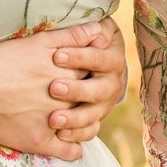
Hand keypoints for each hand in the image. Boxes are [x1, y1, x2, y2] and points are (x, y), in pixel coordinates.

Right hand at [0, 20, 120, 160]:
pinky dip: (74, 149)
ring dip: (86, 123)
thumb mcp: (39, 41)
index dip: (91, 75)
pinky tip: (71, 142)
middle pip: (91, 100)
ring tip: (78, 119)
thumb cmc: (3, 60)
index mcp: (68, 73)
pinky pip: (69, 151)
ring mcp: (54, 122)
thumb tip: (100, 31)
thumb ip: (72, 36)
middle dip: (91, 98)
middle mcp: (66, 99)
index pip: (94, 75)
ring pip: (85, 126)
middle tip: (80, 97)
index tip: (84, 76)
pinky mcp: (40, 141)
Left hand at [43, 17, 126, 140]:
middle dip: (77, 90)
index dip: (80, 57)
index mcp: (113, 61)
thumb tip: (95, 30)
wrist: (87, 63)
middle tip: (53, 88)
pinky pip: (90, 131)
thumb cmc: (83, 42)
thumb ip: (92, 30)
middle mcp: (111, 84)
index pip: (99, 59)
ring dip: (75, 118)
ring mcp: (104, 105)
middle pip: (99, 90)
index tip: (57, 56)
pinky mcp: (95, 120)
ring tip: (53, 119)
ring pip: (94, 115)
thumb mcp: (90, 31)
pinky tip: (60, 135)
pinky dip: (76, 134)